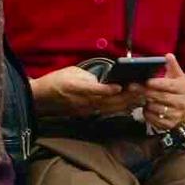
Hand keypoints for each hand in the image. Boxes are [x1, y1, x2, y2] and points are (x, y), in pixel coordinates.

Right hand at [30, 64, 146, 119]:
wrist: (44, 97)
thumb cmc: (58, 80)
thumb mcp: (73, 71)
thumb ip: (90, 76)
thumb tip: (105, 80)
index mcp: (78, 88)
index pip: (95, 90)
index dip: (108, 90)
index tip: (120, 86)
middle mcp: (84, 101)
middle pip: (108, 101)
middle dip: (126, 96)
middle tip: (141, 89)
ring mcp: (87, 109)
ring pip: (110, 108)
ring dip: (126, 103)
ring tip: (141, 97)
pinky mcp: (89, 113)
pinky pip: (108, 111)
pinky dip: (120, 108)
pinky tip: (130, 104)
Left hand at [141, 55, 184, 131]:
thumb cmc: (178, 89)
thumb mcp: (177, 76)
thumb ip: (172, 65)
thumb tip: (168, 55)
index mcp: (182, 88)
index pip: (168, 86)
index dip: (157, 83)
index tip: (147, 81)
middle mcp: (181, 102)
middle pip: (160, 97)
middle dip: (145, 91)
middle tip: (132, 87)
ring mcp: (176, 115)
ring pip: (156, 109)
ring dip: (146, 103)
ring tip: (140, 97)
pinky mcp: (170, 124)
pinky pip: (155, 120)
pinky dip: (147, 114)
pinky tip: (146, 108)